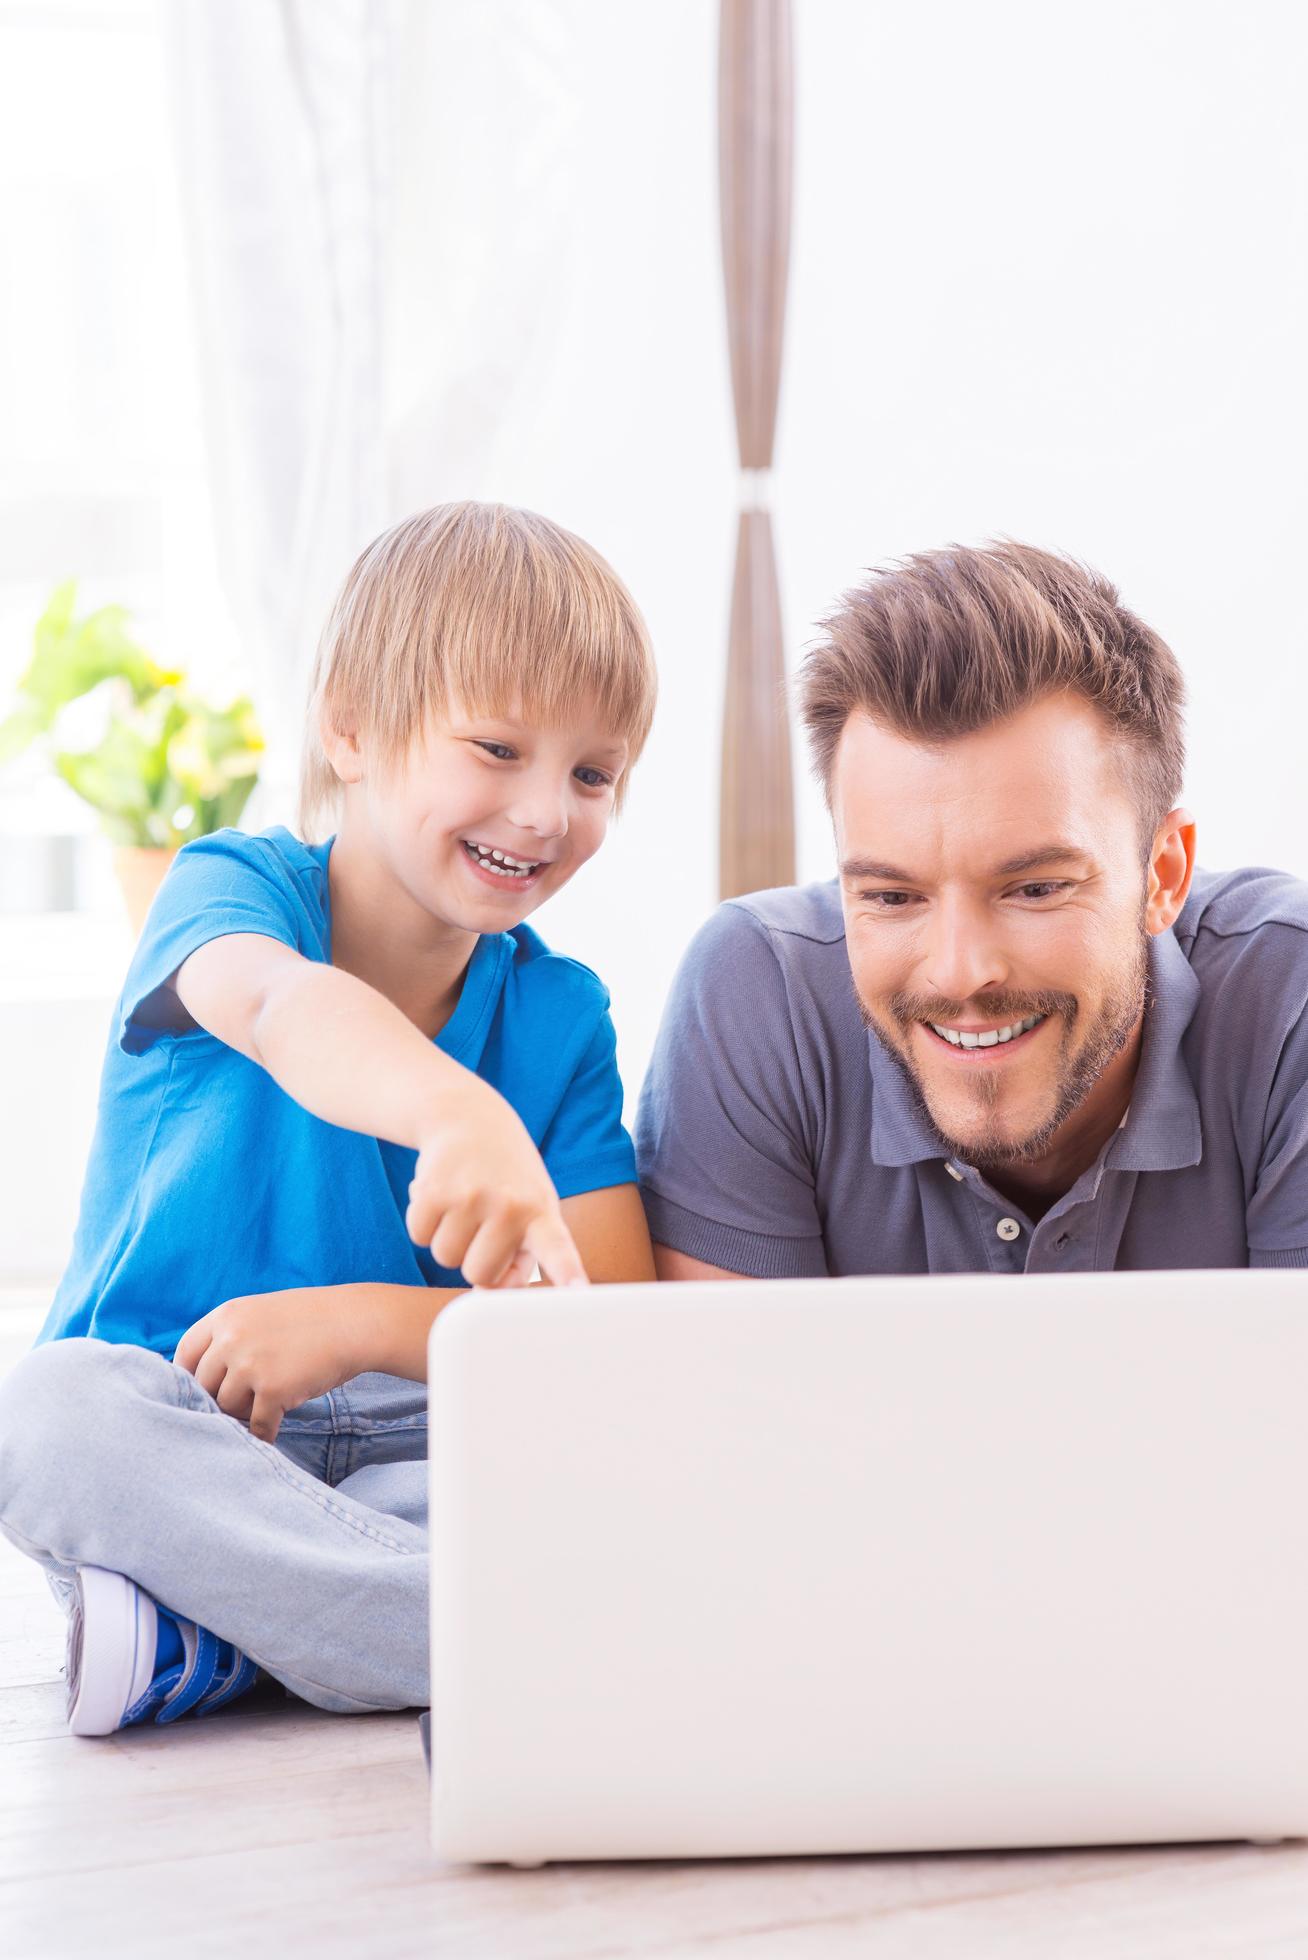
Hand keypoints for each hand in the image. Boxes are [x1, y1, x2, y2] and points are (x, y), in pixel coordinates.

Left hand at [175, 1288, 361, 1443]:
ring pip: (227, 1408)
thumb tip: (205, 1378)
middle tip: (240, 1405)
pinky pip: (257, 1425)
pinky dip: (265, 1433)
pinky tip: (274, 1431)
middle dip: (219, 1399)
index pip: (185, 1353)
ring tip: (264, 1410)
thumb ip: (231, 1336)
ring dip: (244, 1415)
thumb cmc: (314, 1319)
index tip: (201, 1391)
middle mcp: (231, 1339)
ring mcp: (250, 1365)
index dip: (190, 1376)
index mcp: (226, 1316)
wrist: (356, 1322)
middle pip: (204, 1386)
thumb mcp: (262, 1312)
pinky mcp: (272, 1391)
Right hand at [406, 1078, 588, 1288]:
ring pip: (445, 1257)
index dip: (567, 1274)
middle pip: (478, 1274)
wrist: (467, 1115)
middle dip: (474, 1257)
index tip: (580, 1293)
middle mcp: (510, 1205)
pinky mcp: (433, 1190)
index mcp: (541, 1213)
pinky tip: (441, 1193)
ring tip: (462, 1202)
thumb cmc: (505, 1178)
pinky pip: (419, 1237)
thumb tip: (484, 1292)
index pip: (557, 1248)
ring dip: (448, 1238)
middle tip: (481, 1221)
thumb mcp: (530, 1207)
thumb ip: (520, 1257)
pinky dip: (424, 1222)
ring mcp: (470, 1196)